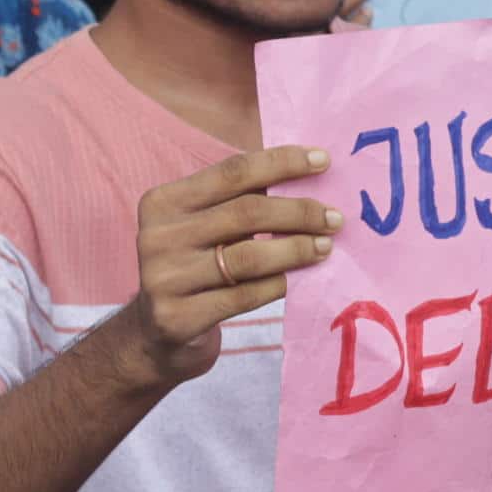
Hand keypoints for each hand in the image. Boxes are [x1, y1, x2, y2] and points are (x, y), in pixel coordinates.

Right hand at [124, 147, 341, 384]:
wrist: (158, 331)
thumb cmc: (195, 266)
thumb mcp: (204, 225)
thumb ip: (240, 199)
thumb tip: (309, 174)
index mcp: (162, 202)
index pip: (232, 173)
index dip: (282, 163)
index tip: (324, 160)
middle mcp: (156, 238)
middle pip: (246, 213)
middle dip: (299, 212)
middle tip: (334, 218)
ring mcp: (164, 280)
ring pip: (248, 257)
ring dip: (296, 249)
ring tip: (325, 247)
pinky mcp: (177, 318)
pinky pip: (244, 296)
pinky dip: (278, 284)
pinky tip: (297, 279)